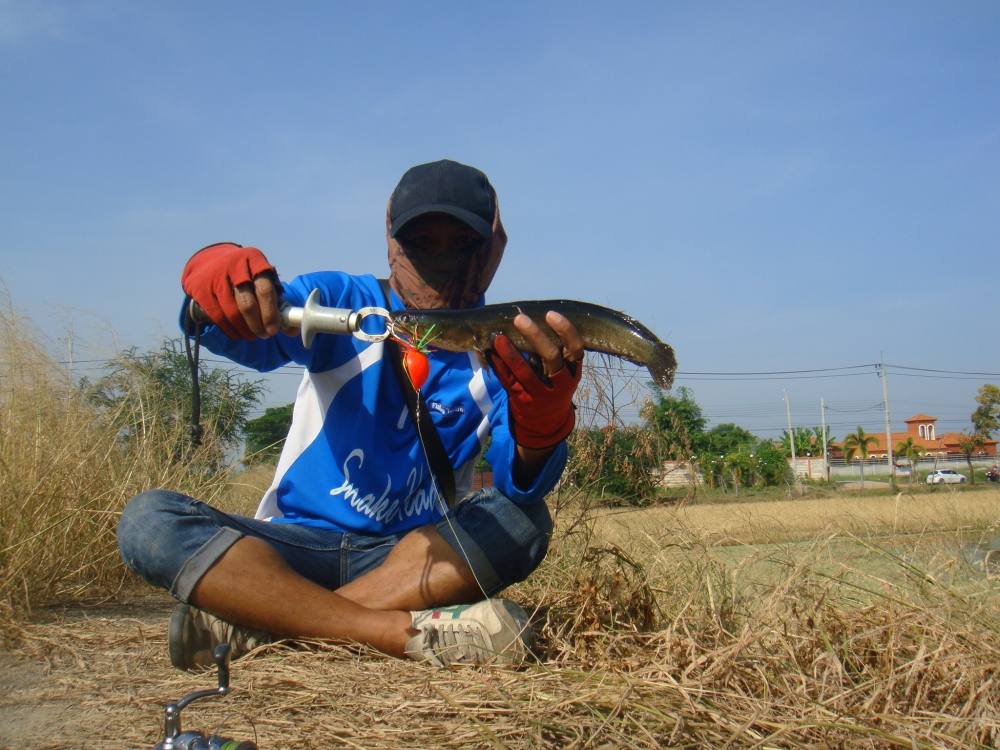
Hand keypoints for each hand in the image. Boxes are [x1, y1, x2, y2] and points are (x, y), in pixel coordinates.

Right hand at [181, 243, 281, 339]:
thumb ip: (279, 303)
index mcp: (255, 261)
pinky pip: (216, 315)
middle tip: (263, 335)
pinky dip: (228, 329)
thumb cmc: (246, 277)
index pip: (266, 290)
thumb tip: (292, 330)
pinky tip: (237, 333)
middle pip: (247, 303)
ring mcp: (216, 276)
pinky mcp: (201, 288)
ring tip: (251, 335)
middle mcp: (235, 266)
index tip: (273, 331)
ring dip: (243, 330)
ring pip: (231, 312)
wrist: (211, 262)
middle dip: (257, 324)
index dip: (270, 313)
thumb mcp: (264, 281)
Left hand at [488, 312, 584, 449]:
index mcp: (573, 371)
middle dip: (535, 336)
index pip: (575, 348)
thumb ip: (554, 351)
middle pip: (551, 357)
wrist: (547, 423)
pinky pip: (509, 381)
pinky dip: (499, 366)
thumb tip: (532, 318)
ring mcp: (541, 394)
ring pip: (525, 372)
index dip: (565, 331)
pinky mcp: (523, 400)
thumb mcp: (564, 372)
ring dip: (511, 353)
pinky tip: (491, 353)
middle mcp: (560, 383)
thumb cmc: (555, 386)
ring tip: (498, 337)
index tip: (551, 315)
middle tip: (520, 318)